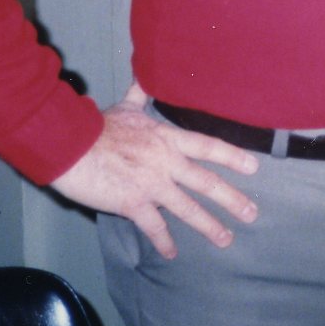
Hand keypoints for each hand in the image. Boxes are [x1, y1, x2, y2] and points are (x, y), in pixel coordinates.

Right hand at [50, 83, 259, 259]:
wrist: (71, 146)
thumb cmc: (97, 126)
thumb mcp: (126, 107)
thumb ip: (140, 94)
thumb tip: (145, 72)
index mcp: (167, 139)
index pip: (208, 147)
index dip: (233, 157)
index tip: (254, 168)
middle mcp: (166, 162)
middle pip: (207, 182)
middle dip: (232, 200)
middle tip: (251, 213)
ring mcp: (152, 184)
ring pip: (188, 208)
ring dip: (209, 226)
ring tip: (226, 239)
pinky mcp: (132, 203)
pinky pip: (154, 226)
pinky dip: (164, 241)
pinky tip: (172, 253)